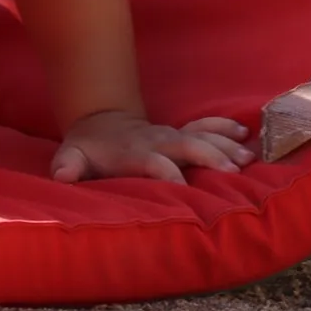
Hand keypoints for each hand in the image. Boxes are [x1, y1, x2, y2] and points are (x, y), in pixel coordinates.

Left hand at [50, 110, 253, 184]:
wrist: (100, 122)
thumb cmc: (87, 149)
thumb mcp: (71, 157)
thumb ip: (68, 166)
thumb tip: (62, 175)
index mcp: (133, 152)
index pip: (153, 162)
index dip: (166, 173)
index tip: (184, 187)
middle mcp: (157, 141)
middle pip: (186, 145)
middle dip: (209, 156)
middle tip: (232, 171)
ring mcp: (170, 135)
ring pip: (202, 135)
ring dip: (225, 145)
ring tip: (248, 157)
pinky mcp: (180, 133)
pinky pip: (206, 126)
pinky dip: (225, 127)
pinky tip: (246, 133)